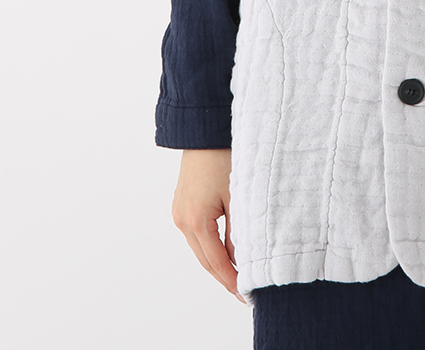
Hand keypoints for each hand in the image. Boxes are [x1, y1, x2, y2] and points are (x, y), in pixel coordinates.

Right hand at [172, 148, 245, 302]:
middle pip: (205, 259)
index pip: (216, 262)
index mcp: (196, 221)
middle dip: (225, 276)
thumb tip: (241, 258)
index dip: (232, 280)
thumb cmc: (223, 158)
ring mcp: (179, 211)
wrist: (204, 130)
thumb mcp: (237, 196)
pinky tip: (226, 249)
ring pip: (200, 247)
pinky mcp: (182, 203)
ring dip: (217, 260)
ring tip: (239, 273)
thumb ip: (239, 230)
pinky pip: (197, 233)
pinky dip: (210, 244)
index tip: (246, 294)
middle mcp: (182, 219)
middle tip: (243, 291)